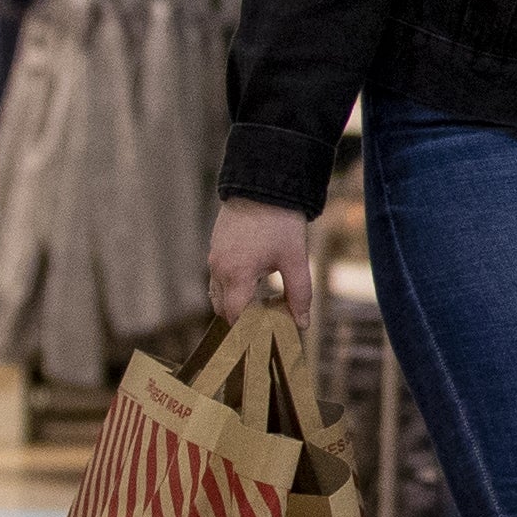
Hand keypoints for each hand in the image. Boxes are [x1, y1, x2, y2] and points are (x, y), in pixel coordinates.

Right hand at [207, 199, 318, 333]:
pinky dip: (233, 287)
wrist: (263, 182)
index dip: (251, 330)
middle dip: (244, 320)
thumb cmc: (280, 220)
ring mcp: (214, 257)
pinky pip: (218, 278)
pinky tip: (258, 280)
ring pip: (218, 294)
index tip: (269, 334)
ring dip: (238, 303)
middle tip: (271, 319)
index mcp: (236, 274)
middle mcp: (219, 268)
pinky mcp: (215, 247)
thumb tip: (302, 324)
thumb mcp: (295, 259)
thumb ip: (299, 294)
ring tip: (266, 300)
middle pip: (224, 310)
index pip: (236, 317)